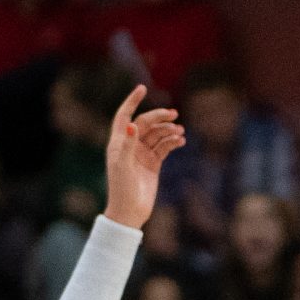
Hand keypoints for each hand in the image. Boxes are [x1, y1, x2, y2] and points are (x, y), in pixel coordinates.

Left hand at [103, 86, 186, 228]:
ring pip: (157, 135)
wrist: (130, 211)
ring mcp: (143, 154)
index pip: (125, 115)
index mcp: (118, 142)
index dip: (132, 101)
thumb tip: (132, 124)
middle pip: (145, 123)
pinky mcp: (154, 164)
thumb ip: (128, 144)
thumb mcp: (123, 165)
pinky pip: (165, 147)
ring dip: (168, 131)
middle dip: (159, 117)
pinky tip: (181, 141)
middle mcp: (130, 145)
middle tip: (173, 114)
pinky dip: (172, 142)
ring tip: (180, 132)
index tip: (142, 88)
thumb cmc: (122, 188)